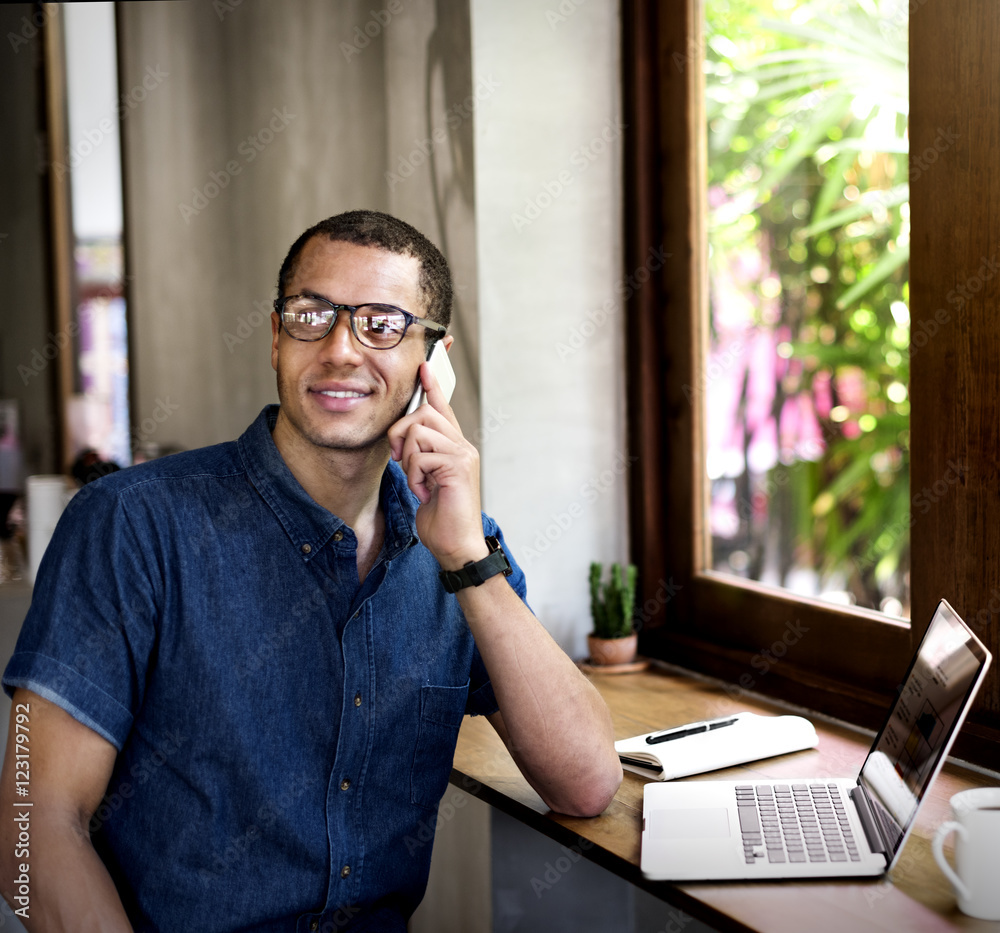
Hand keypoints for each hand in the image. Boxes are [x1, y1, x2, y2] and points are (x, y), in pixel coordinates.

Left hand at [387, 361, 487, 568]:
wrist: (457, 546)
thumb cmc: (441, 518)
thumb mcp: (425, 481)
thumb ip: (420, 459)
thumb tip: (403, 443)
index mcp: (456, 447)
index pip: (443, 409)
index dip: (433, 386)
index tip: (425, 366)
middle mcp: (463, 446)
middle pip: (424, 413)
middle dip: (400, 434)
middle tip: (399, 460)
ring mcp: (462, 455)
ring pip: (419, 432)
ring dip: (407, 459)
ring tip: (417, 482)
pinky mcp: (457, 467)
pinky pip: (421, 456)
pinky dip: (414, 476)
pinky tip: (424, 492)